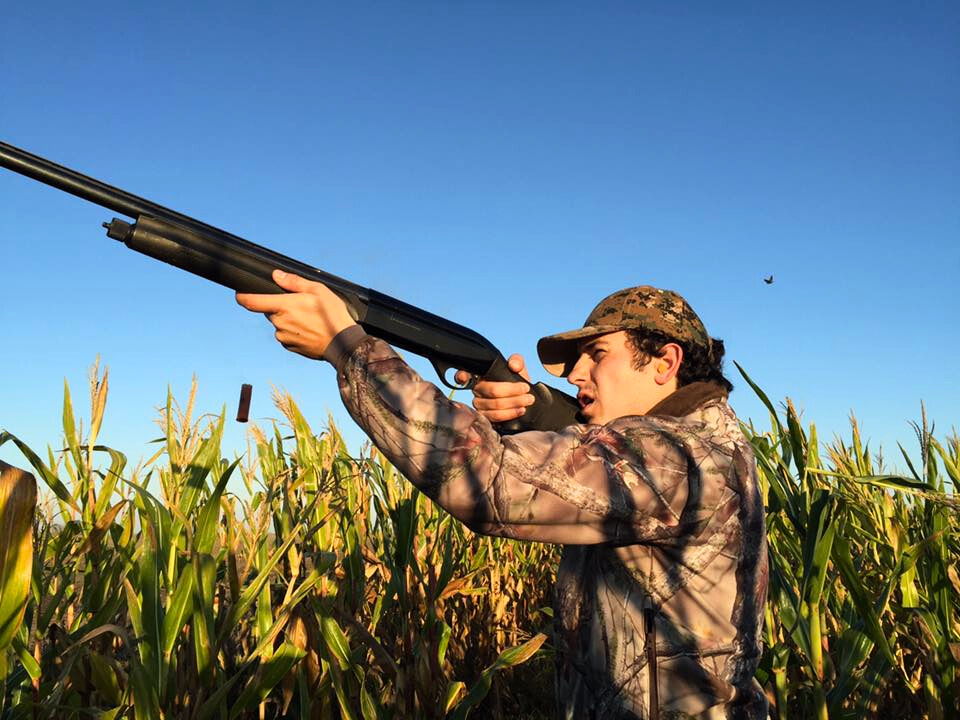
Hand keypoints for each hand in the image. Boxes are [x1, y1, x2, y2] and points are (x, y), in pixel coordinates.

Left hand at [235, 270, 355, 358]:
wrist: (343, 343)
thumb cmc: (332, 315)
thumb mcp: (317, 290)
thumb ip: (294, 282)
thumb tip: (276, 275)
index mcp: (283, 306)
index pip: (252, 302)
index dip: (242, 296)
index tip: (239, 294)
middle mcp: (279, 323)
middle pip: (270, 311)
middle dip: (280, 307)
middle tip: (301, 305)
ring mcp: (283, 337)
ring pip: (279, 323)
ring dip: (288, 320)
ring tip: (310, 320)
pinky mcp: (290, 347)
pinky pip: (286, 335)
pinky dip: (294, 331)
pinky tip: (310, 330)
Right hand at [454, 354, 534, 422]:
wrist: (523, 399)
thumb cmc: (516, 382)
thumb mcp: (518, 368)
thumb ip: (517, 361)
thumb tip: (513, 365)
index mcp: (480, 376)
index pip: (463, 376)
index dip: (461, 376)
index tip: (464, 376)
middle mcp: (477, 391)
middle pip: (491, 391)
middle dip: (512, 391)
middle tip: (526, 390)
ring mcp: (480, 406)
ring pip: (494, 405)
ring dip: (514, 403)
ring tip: (527, 400)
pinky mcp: (486, 419)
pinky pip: (495, 417)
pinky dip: (510, 413)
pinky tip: (520, 410)